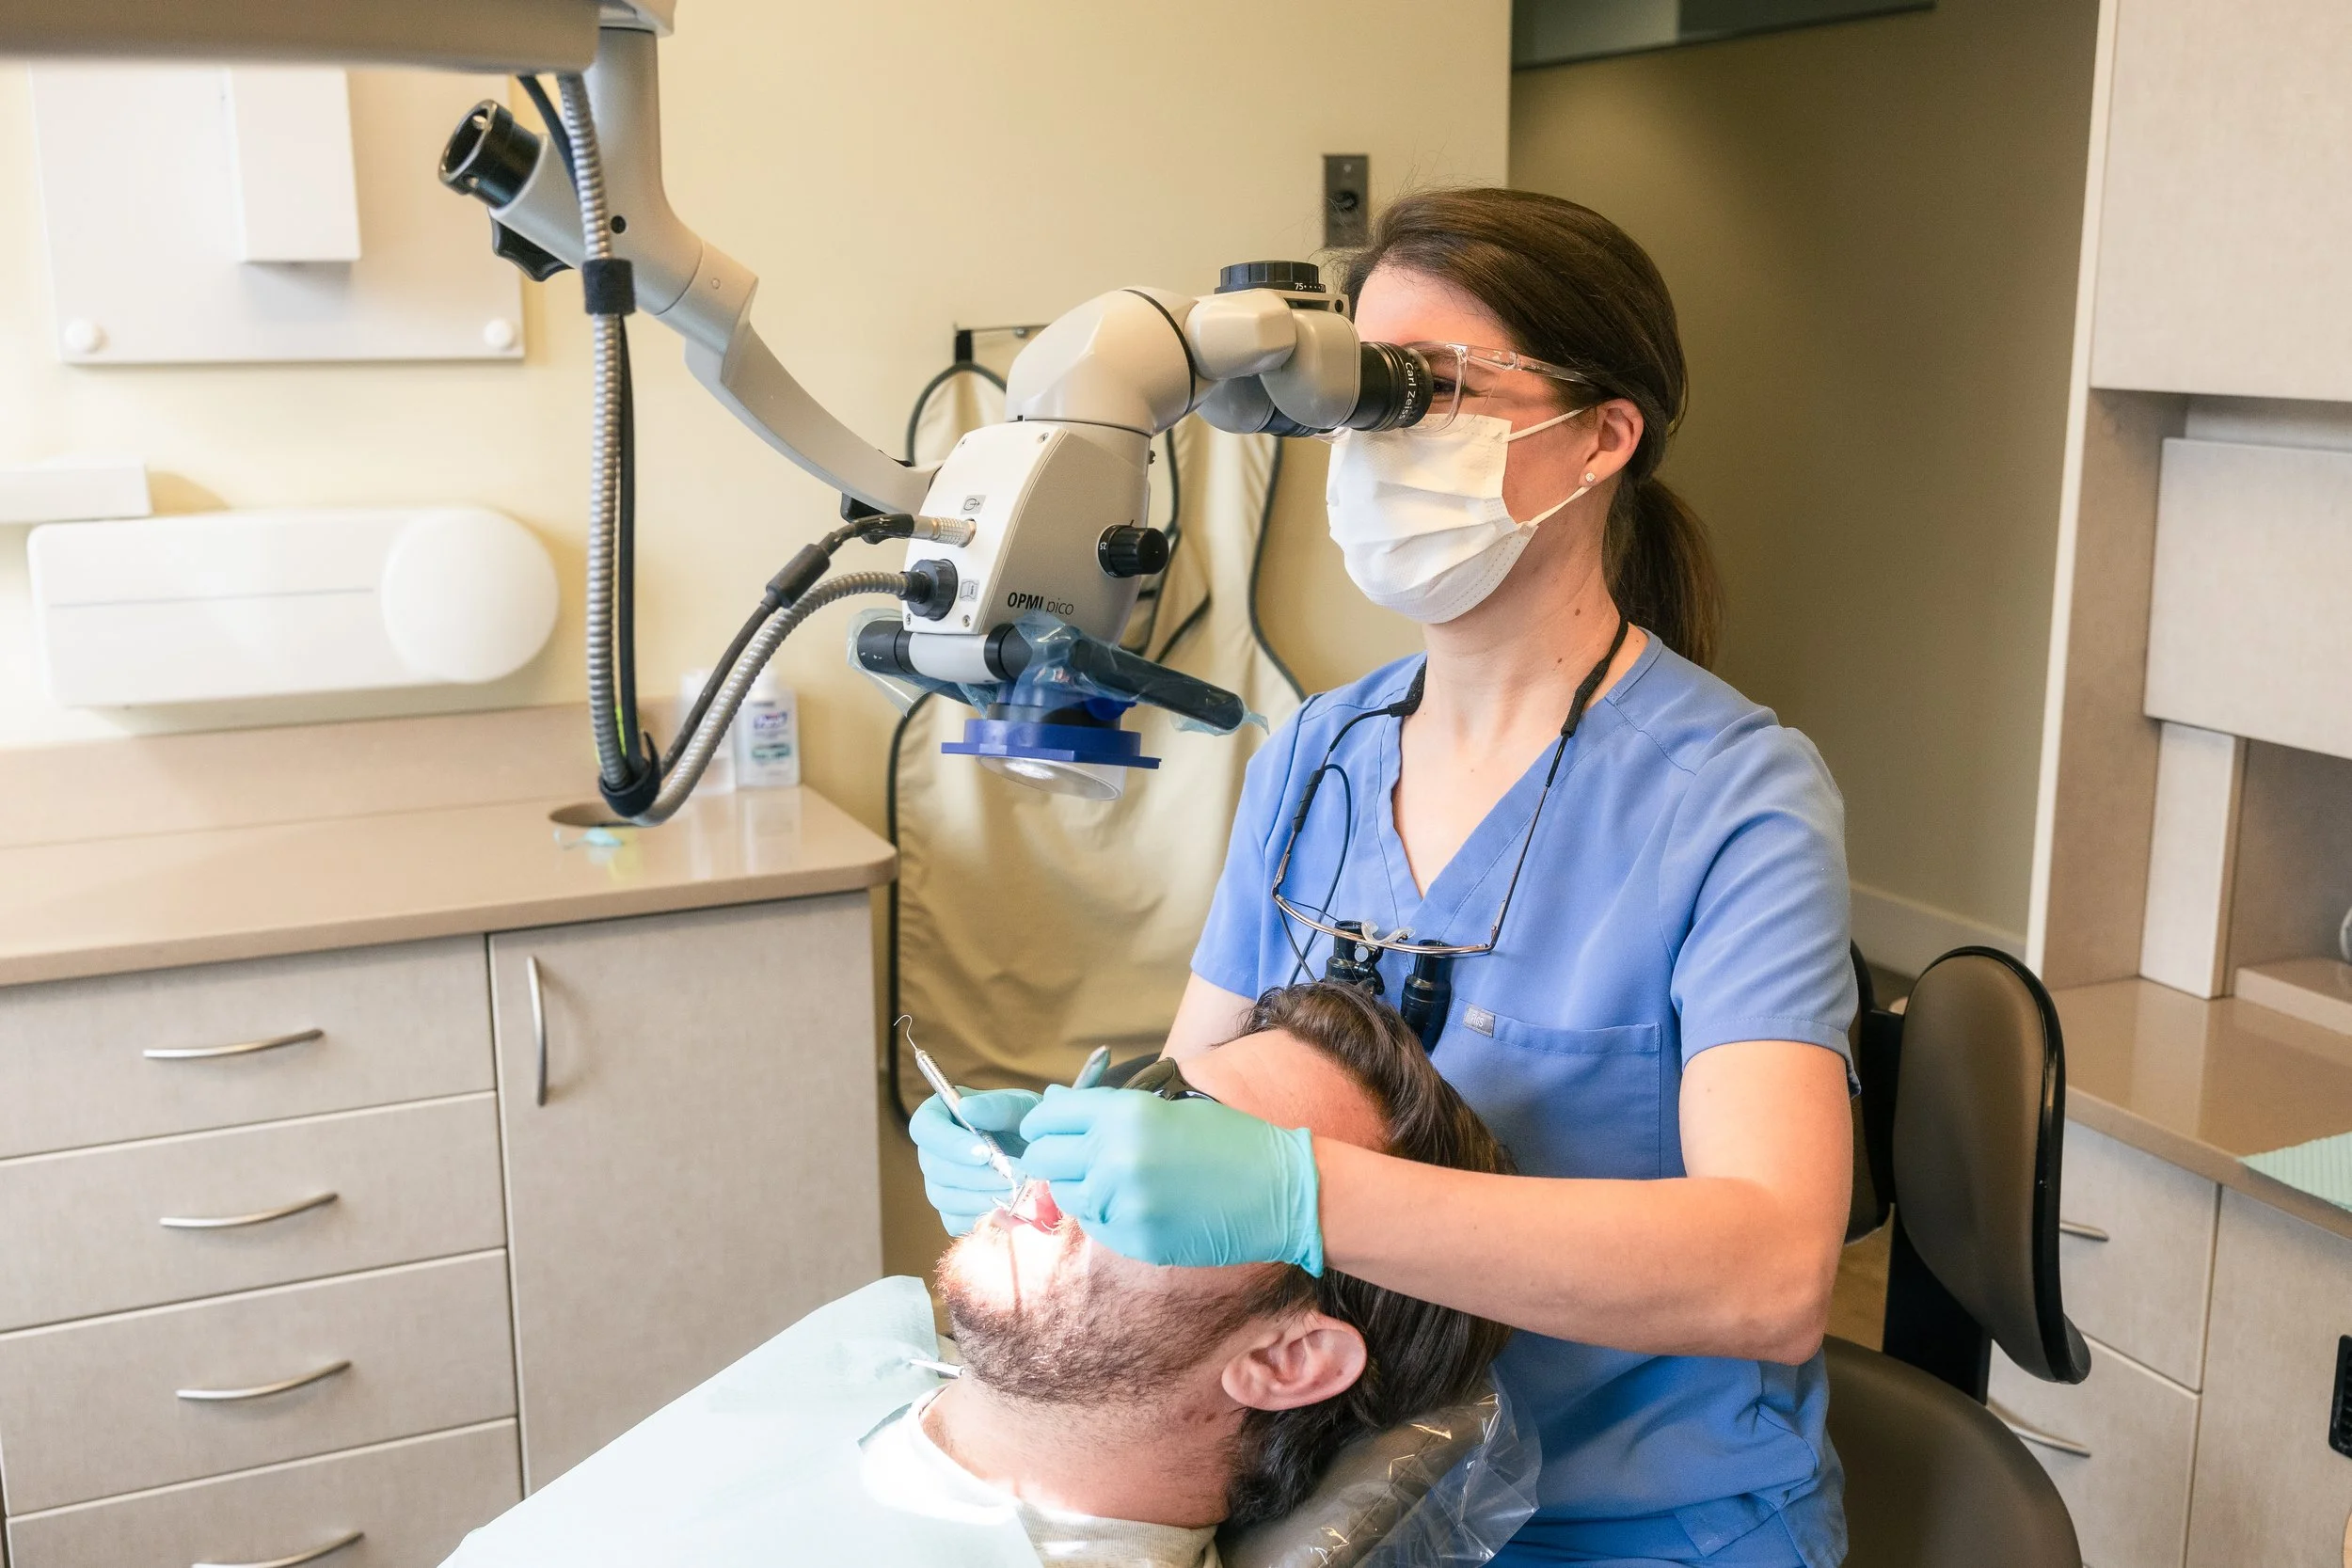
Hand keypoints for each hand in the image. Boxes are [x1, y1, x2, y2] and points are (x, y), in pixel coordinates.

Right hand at [911, 1088, 1040, 1236]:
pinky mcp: (952, 1213)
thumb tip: (966, 1109)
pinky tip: (1010, 1208)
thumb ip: (997, 1107)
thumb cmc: (1030, 1123)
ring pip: (943, 1198)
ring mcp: (939, 1184)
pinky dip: (982, 1218)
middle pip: (934, 1168)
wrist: (1044, 1157)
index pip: (924, 1128)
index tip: (984, 1154)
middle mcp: (933, 1151)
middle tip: (1012, 1177)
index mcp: (940, 1115)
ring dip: (982, 1198)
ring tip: (1017, 1193)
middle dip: (975, 1176)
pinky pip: (955, 1222)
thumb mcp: (1021, 1107)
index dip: (949, 1144)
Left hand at [1015, 1085, 1322, 1272]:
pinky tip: (1138, 1203)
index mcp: (1125, 1113)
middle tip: (1071, 1157)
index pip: (1049, 1116)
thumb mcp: (1169, 1109)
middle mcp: (1114, 1156)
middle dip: (1050, 1156)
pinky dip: (1106, 1214)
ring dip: (1079, 1186)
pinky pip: (1096, 1225)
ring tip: (1116, 1180)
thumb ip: (1107, 1109)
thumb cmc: (1230, 1140)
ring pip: (1065, 1196)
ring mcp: (1122, 1203)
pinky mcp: (1133, 1240)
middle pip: (1043, 1158)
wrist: (1280, 1191)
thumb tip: (1053, 1102)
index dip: (1043, 1122)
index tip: (1047, 1128)